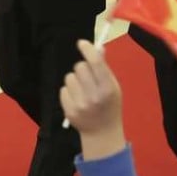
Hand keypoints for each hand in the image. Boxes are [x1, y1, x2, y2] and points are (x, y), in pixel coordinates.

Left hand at [60, 40, 125, 160]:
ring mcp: (80, 104)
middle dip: (82, 68)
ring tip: (83, 90)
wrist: (102, 133)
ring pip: (69, 77)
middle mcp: (94, 96)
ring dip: (75, 80)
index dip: (87, 50)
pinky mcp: (69, 110)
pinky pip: (63, 90)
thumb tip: (98, 48)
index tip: (81, 43)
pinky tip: (77, 99)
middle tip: (87, 76)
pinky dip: (69, 92)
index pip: (95, 63)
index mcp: (108, 88)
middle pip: (79, 67)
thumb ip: (104, 68)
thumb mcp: (113, 86)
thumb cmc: (109, 105)